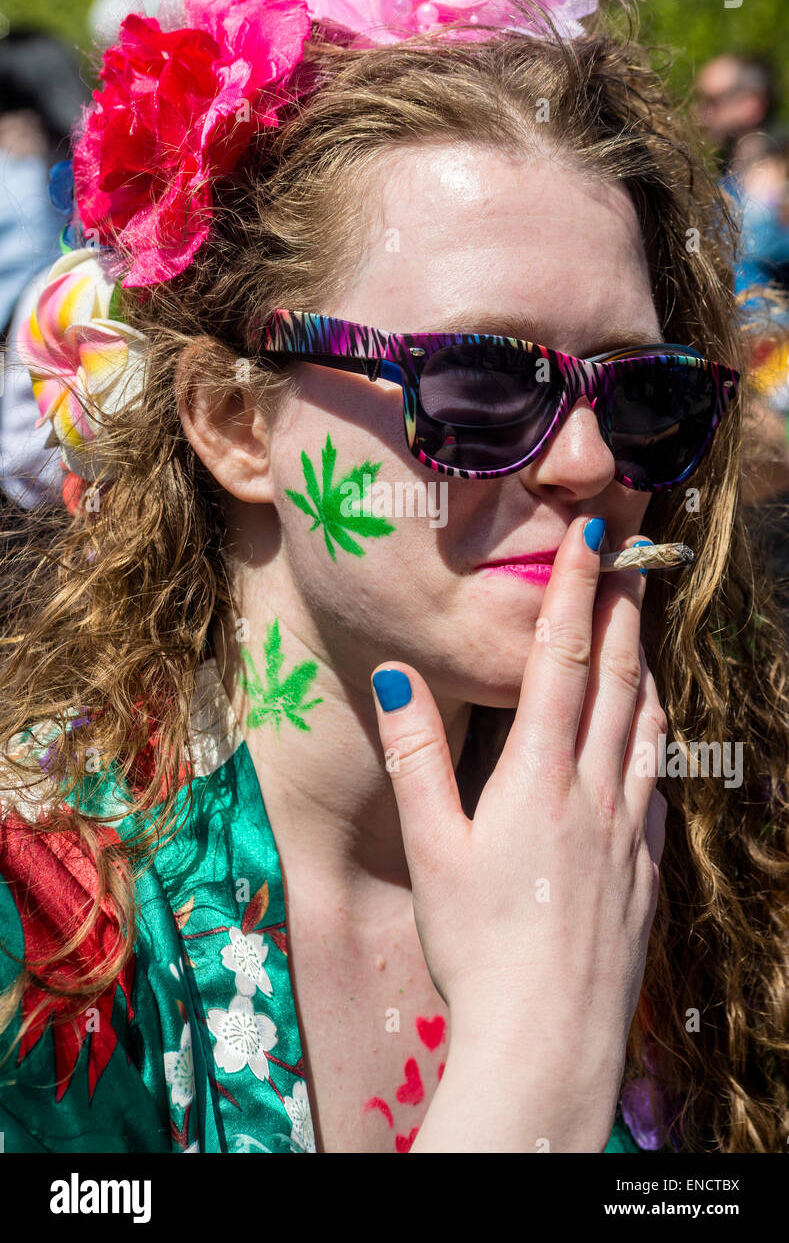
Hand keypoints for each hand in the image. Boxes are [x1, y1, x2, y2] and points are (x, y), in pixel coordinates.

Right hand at [371, 515, 666, 1114]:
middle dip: (623, 613)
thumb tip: (399, 678)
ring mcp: (629, 830)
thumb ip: (418, 758)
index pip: (561, 661)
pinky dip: (653, 740)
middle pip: (617, 682)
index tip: (590, 540)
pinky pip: (656, 783)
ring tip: (644, 635)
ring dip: (645, 670)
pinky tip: (646, 741)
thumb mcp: (431, 850)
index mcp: (539, 778)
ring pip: (647, 728)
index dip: (575, 594)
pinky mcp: (645, 868)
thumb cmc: (478, 947)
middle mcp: (595, 791)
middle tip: (632, 561)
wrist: (550, 1039)